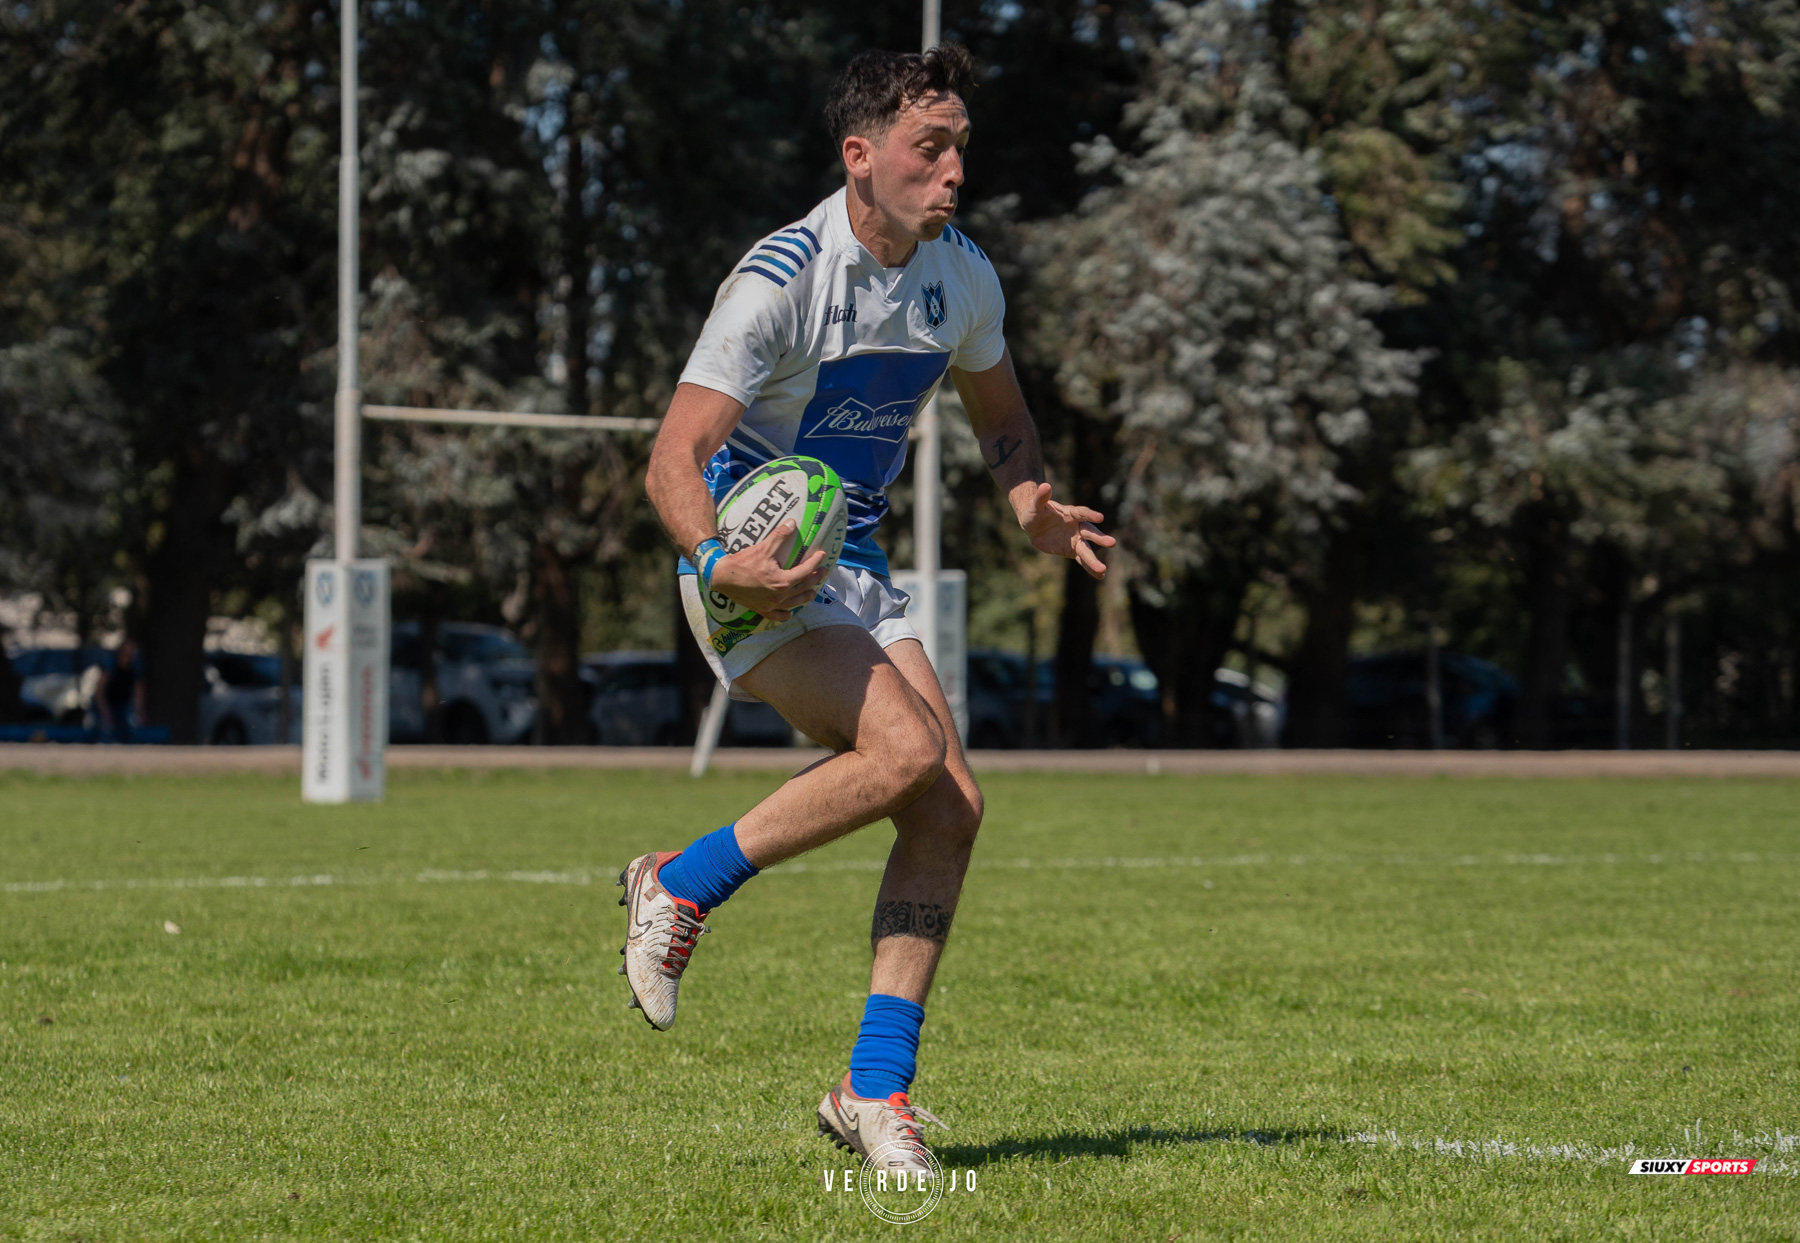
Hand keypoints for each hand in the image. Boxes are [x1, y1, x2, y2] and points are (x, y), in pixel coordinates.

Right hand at [709, 519, 830, 621]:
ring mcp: (771, 605)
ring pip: (794, 604)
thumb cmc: (742, 563)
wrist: (721, 577)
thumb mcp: (763, 548)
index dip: (815, 562)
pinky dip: (786, 614)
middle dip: (815, 578)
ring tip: (813, 591)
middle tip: (823, 571)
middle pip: (803, 587)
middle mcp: (779, 596)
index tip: (822, 555)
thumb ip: (779, 536)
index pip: (805, 571)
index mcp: (782, 581)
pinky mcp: (762, 610)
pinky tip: (790, 611)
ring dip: (805, 597)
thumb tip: (793, 523)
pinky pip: (778, 616)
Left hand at [1015, 482, 1113, 578]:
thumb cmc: (1035, 512)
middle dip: (1100, 538)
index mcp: (1071, 513)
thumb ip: (1041, 498)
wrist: (1035, 525)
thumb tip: (1045, 485)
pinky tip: (1100, 575)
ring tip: (1103, 570)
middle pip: (1090, 532)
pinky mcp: (1072, 550)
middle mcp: (1077, 526)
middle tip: (1112, 543)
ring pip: (1087, 550)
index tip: (1100, 517)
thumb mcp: (1035, 506)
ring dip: (1094, 560)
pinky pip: (1082, 560)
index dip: (1090, 515)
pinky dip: (1091, 568)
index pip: (1082, 513)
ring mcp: (1076, 539)